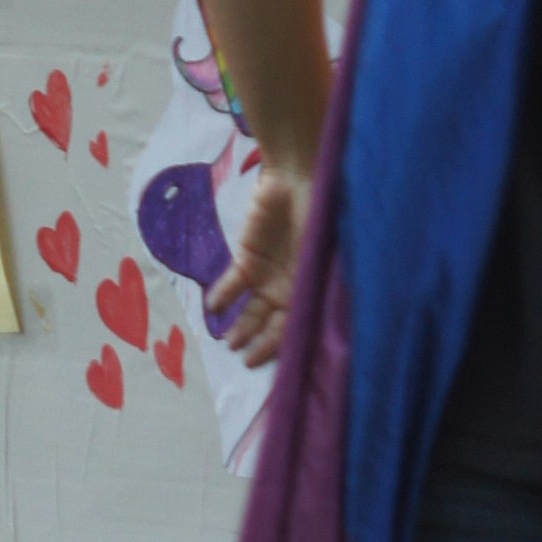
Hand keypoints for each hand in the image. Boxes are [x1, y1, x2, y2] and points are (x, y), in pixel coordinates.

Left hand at [211, 160, 309, 370]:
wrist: (298, 179)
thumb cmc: (321, 218)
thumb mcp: (328, 257)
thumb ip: (321, 289)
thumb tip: (322, 325)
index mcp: (312, 291)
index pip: (297, 327)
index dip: (285, 346)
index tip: (277, 361)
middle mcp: (290, 289)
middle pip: (273, 325)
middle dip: (259, 343)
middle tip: (245, 360)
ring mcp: (268, 276)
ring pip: (251, 310)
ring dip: (240, 327)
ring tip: (230, 344)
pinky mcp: (246, 259)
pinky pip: (232, 284)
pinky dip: (223, 296)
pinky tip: (214, 309)